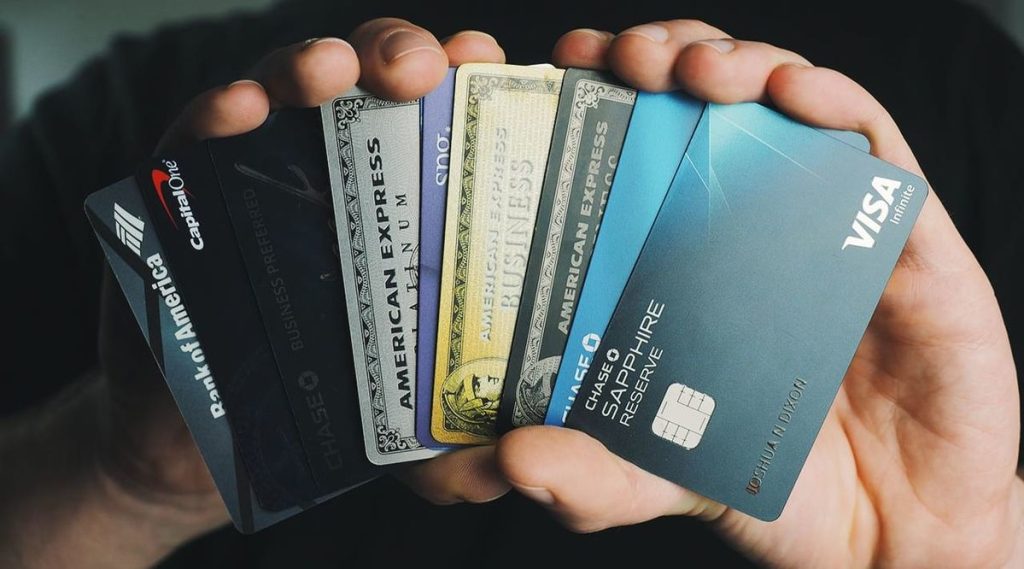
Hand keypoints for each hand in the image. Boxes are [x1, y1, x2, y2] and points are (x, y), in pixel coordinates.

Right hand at [2, 18, 509, 567]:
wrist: (194, 444)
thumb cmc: (312, 424)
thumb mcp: (404, 444)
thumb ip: (460, 459)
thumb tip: (516, 467)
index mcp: (412, 215)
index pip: (453, 127)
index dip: (480, 88)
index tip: (502, 72)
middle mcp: (343, 180)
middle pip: (380, 89)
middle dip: (403, 58)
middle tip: (425, 68)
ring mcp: (263, 178)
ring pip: (294, 93)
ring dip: (314, 66)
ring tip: (333, 71)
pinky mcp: (184, 193)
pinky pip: (194, 138)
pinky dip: (216, 114)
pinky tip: (242, 110)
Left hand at [492, 21, 1023, 567]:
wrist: (889, 534)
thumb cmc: (774, 488)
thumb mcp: (661, 479)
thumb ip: (593, 473)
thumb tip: (513, 459)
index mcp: (686, 262)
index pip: (636, 154)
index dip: (598, 101)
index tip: (556, 73)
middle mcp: (752, 229)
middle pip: (704, 109)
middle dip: (660, 60)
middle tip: (620, 59)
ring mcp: (827, 227)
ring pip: (786, 107)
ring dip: (737, 63)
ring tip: (694, 69)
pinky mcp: (908, 242)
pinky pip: (877, 152)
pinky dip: (834, 107)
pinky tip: (790, 93)